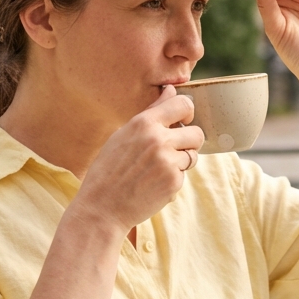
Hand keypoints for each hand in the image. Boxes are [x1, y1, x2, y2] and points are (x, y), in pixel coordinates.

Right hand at [72, 86, 203, 234]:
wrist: (102, 207)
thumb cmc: (109, 170)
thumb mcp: (123, 135)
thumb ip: (151, 113)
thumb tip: (171, 90)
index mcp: (143, 122)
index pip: (183, 104)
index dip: (187, 112)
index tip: (182, 121)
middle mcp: (158, 139)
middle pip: (197, 133)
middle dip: (189, 142)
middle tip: (173, 150)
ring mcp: (168, 161)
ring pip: (193, 156)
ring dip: (182, 162)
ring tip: (158, 169)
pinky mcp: (173, 182)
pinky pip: (184, 175)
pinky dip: (173, 179)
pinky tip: (153, 184)